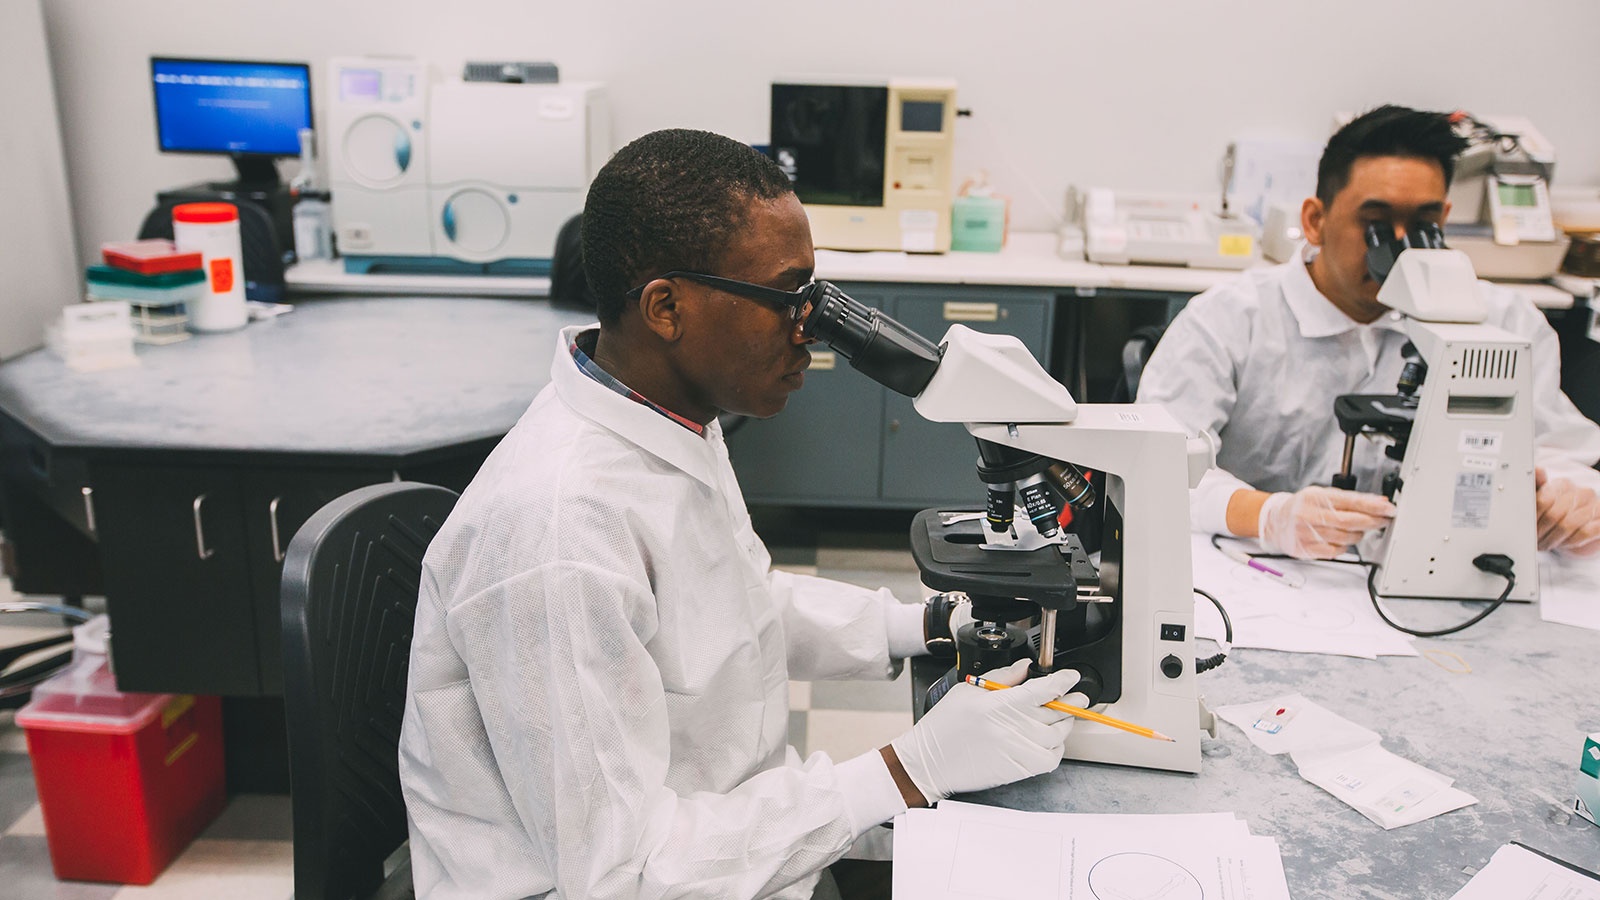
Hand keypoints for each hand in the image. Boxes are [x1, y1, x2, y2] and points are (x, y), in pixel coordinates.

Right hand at [888, 659, 1083, 803]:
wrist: (930, 762)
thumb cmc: (944, 727)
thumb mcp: (967, 691)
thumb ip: (1001, 677)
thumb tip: (1025, 667)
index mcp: (997, 704)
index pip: (1041, 690)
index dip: (1062, 681)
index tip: (1071, 676)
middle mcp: (1010, 728)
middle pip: (1055, 712)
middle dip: (1072, 701)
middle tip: (1078, 696)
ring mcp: (1016, 750)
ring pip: (1057, 735)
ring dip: (1066, 724)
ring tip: (1063, 716)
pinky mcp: (1018, 769)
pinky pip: (1050, 759)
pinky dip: (1057, 748)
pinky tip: (1052, 740)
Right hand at [1257, 486, 1394, 559]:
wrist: (1276, 521)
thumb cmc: (1303, 506)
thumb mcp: (1323, 495)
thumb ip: (1350, 498)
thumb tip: (1379, 502)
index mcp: (1316, 498)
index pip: (1351, 502)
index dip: (1374, 507)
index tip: (1389, 509)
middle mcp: (1310, 515)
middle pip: (1351, 522)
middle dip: (1372, 522)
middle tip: (1383, 521)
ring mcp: (1307, 533)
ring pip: (1346, 539)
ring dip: (1358, 535)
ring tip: (1356, 529)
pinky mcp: (1306, 549)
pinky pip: (1335, 552)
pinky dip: (1343, 547)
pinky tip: (1339, 540)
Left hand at [1535, 468, 1599, 555]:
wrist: (1582, 529)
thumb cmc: (1560, 514)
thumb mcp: (1543, 501)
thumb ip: (1536, 488)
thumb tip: (1536, 470)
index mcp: (1563, 485)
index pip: (1544, 499)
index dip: (1532, 517)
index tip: (1524, 527)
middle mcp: (1581, 493)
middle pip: (1554, 514)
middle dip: (1540, 531)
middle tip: (1533, 540)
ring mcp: (1595, 507)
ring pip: (1568, 525)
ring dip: (1552, 539)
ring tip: (1544, 544)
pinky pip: (1584, 533)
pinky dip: (1570, 542)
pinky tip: (1563, 544)